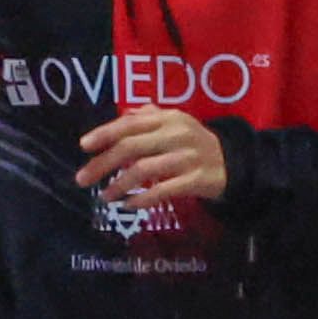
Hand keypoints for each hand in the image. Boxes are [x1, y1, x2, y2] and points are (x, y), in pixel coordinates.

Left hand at [79, 109, 229, 211]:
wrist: (234, 163)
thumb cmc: (195, 143)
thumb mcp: (176, 123)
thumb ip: (149, 117)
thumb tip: (123, 115)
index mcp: (169, 118)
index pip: (130, 123)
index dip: (105, 133)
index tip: (84, 146)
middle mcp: (177, 134)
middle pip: (132, 147)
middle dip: (103, 163)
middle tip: (83, 179)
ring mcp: (188, 157)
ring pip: (144, 170)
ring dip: (119, 184)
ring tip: (104, 196)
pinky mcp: (197, 179)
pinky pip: (163, 190)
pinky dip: (143, 198)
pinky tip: (129, 204)